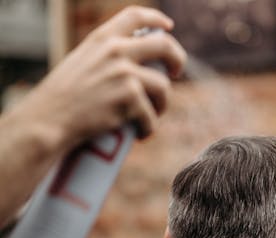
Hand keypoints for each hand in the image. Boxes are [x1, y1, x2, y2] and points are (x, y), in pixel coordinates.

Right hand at [14, 6, 186, 148]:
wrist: (48, 120)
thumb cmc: (62, 98)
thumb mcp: (82, 63)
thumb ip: (106, 58)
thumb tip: (136, 65)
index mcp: (103, 38)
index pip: (135, 16)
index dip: (156, 19)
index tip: (168, 27)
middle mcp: (116, 51)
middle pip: (164, 46)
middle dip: (178, 59)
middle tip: (176, 72)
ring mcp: (125, 74)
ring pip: (163, 87)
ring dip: (162, 105)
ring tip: (151, 116)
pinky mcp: (130, 99)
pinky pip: (151, 117)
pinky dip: (148, 129)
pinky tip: (140, 135)